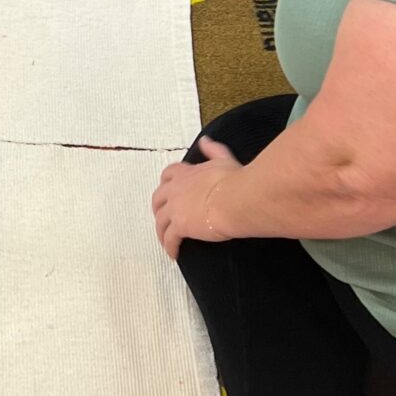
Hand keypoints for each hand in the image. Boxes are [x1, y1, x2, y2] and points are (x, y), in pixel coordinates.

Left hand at [151, 137, 240, 257]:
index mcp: (187, 173)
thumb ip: (213, 150)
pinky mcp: (180, 226)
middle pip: (157, 199)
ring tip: (166, 241)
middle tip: (163, 218)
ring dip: (161, 231)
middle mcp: (176, 189)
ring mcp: (176, 208)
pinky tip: (174, 255)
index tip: (168, 191)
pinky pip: (169, 239)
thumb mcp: (224, 159)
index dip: (167, 184)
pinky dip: (170, 247)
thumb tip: (205, 140)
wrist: (237, 198)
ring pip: (160, 221)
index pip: (169, 175)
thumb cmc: (235, 180)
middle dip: (158, 208)